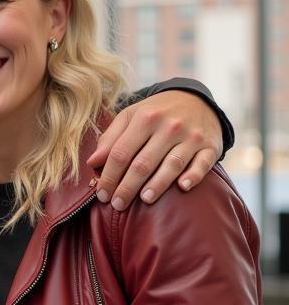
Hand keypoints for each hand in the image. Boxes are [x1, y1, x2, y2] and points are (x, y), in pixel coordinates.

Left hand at [87, 90, 221, 209]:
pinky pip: (202, 164)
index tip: (101, 195)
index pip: (121, 153)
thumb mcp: (130, 116)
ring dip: (157, 185)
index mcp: (145, 118)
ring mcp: (191, 137)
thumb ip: (110, 138)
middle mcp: (169, 127)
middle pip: (143, 163)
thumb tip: (92, 162)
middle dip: (127, 187)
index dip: (109, 176)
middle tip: (117, 205)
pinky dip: (193, 175)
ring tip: (144, 200)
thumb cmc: (155, 113)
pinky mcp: (210, 146)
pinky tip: (182, 187)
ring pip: (171, 165)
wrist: (196, 99)